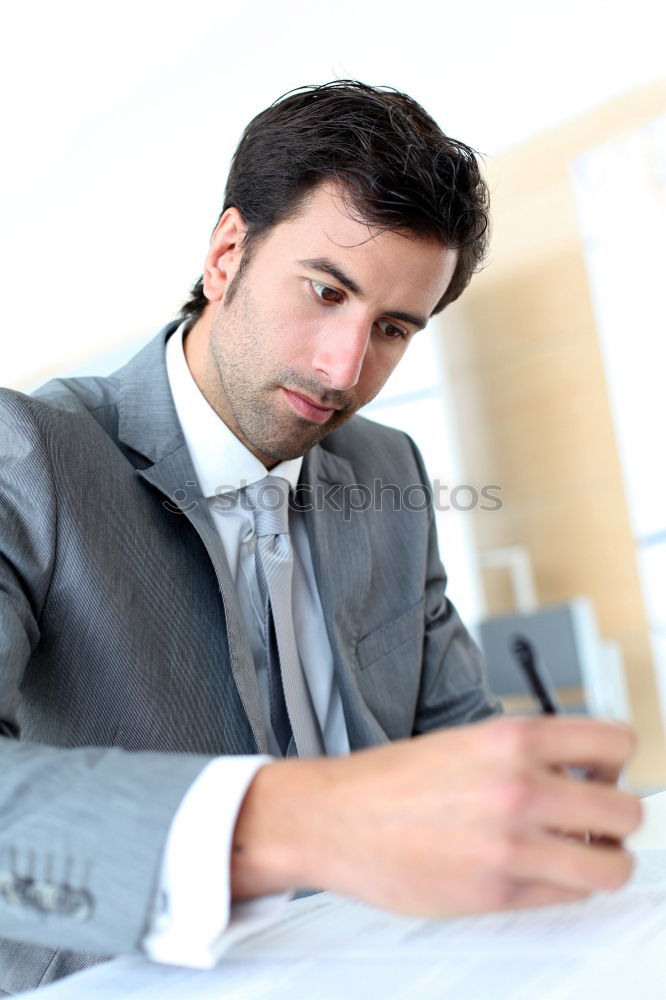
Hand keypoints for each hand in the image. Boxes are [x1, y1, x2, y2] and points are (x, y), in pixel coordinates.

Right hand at [231, 715, 640, 916]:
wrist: (335, 818)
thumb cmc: (392, 781)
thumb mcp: (466, 741)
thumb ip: (527, 754)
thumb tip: (581, 775)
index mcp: (512, 737)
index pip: (616, 742)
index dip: (616, 764)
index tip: (600, 776)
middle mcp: (520, 786)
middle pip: (627, 812)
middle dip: (616, 820)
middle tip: (590, 822)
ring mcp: (512, 843)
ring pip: (612, 867)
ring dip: (602, 862)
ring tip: (574, 854)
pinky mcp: (498, 891)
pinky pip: (568, 895)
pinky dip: (563, 886)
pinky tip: (536, 870)